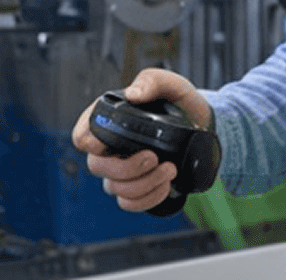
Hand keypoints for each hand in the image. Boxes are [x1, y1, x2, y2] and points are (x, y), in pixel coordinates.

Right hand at [71, 68, 213, 212]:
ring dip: (144, 183)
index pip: (82, 134)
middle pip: (97, 166)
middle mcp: (110, 148)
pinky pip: (129, 203)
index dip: (87, 141)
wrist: (203, 130)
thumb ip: (152, 82)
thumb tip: (133, 94)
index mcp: (111, 120)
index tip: (108, 143)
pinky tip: (166, 184)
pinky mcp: (135, 189)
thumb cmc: (181, 105)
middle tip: (153, 157)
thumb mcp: (173, 86)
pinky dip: (149, 198)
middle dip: (126, 167)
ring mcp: (121, 171)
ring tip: (170, 168)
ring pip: (115, 188)